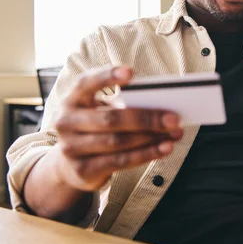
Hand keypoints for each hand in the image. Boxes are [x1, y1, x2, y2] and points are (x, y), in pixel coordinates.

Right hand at [52, 66, 183, 191]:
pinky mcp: (82, 170)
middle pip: (111, 119)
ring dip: (151, 138)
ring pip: (118, 142)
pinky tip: (164, 149)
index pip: (86, 83)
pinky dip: (146, 154)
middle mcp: (66, 122)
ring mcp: (71, 148)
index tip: (131, 73)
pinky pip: (120, 161)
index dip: (107, 77)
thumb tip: (162, 107)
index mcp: (73, 99)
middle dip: (147, 118)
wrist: (70, 167)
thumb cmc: (95, 129)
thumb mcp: (100, 112)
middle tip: (174, 117)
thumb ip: (121, 106)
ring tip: (175, 134)